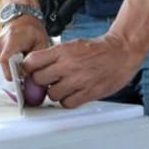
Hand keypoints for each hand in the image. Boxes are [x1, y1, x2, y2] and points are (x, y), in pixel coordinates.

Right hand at [0, 15, 49, 80]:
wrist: (23, 19)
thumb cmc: (33, 31)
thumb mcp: (41, 43)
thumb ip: (36, 60)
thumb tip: (29, 76)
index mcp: (12, 38)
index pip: (6, 60)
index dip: (13, 73)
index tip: (22, 80)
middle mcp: (0, 42)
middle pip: (5, 66)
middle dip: (16, 71)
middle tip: (27, 69)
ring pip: (3, 66)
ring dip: (13, 67)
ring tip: (22, 57)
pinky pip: (1, 63)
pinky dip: (9, 63)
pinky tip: (16, 55)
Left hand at [24, 33, 145, 107]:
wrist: (121, 52)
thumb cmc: (96, 49)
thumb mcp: (71, 44)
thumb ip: (54, 55)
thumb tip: (35, 65)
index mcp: (62, 51)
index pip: (33, 61)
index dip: (28, 68)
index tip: (29, 71)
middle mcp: (68, 65)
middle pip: (39, 80)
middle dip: (40, 81)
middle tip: (46, 80)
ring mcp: (78, 80)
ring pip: (52, 95)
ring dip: (54, 93)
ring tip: (62, 86)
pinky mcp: (89, 93)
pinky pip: (68, 104)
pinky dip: (67, 101)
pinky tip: (71, 94)